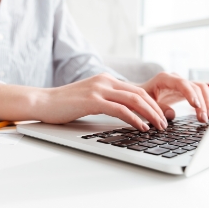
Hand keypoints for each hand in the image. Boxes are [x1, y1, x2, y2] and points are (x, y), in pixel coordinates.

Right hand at [44, 73, 167, 130]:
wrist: (43, 102)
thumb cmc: (65, 104)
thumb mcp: (90, 98)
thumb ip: (107, 100)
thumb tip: (125, 113)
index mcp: (106, 79)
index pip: (136, 90)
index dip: (152, 104)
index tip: (161, 116)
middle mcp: (105, 81)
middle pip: (140, 93)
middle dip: (156, 110)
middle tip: (165, 123)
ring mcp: (98, 89)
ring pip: (134, 100)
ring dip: (150, 114)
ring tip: (158, 127)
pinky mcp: (92, 100)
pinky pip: (120, 109)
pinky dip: (134, 119)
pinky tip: (141, 127)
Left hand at [138, 72, 208, 122]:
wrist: (141, 94)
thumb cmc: (142, 97)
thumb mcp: (146, 102)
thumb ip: (158, 107)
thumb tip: (172, 114)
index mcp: (164, 78)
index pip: (181, 83)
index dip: (190, 94)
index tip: (196, 106)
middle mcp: (175, 78)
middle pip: (194, 87)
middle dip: (201, 103)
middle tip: (202, 118)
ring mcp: (182, 83)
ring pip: (201, 88)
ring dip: (206, 102)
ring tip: (206, 117)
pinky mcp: (186, 89)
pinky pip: (200, 92)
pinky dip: (205, 101)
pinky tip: (207, 113)